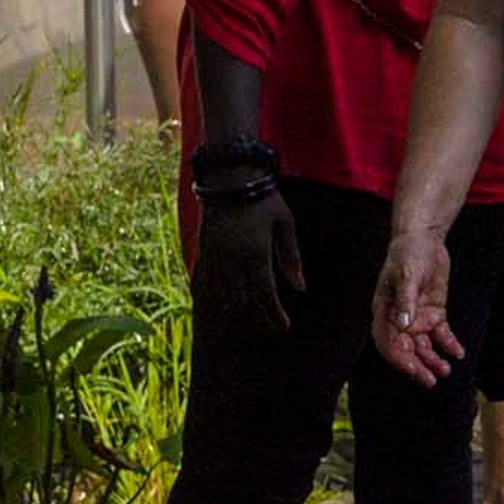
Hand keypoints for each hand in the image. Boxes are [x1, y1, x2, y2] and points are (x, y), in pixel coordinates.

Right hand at [192, 184, 303, 331]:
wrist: (229, 176)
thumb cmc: (264, 198)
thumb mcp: (286, 224)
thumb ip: (291, 257)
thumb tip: (300, 288)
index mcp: (254, 253)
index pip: (264, 294)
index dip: (274, 314)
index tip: (284, 327)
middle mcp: (231, 259)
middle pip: (242, 300)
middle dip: (257, 316)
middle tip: (271, 324)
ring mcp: (213, 256)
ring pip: (220, 295)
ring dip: (235, 308)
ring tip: (250, 316)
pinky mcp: (202, 250)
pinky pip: (204, 281)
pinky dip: (212, 295)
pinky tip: (220, 302)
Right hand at [372, 225, 463, 385]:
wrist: (424, 239)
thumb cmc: (408, 254)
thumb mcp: (406, 275)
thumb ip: (405, 301)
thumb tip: (403, 325)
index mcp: (384, 312)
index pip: (388, 343)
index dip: (399, 360)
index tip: (414, 371)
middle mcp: (399, 319)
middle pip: (406, 350)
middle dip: (417, 366)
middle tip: (431, 381)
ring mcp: (417, 317)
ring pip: (423, 346)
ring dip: (433, 360)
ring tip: (445, 370)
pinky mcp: (433, 313)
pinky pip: (440, 334)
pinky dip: (448, 344)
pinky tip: (457, 352)